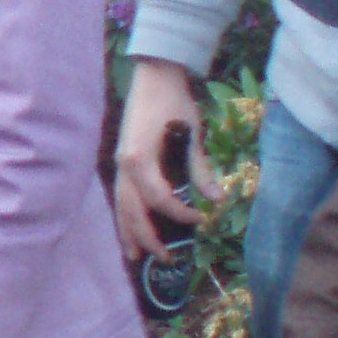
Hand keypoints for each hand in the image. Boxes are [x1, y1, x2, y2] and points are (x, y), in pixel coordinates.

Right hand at [112, 58, 215, 259]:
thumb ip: (200, 169)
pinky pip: (121, 197)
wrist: (153, 77)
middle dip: (148, 238)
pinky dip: (125, 216)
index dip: (180, 213)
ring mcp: (119, 165)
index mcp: (139, 159)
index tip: (201, 218)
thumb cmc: (174, 103)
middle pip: (132, 212)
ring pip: (120, 208)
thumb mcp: (191, 134)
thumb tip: (217, 199)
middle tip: (167, 260)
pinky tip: (131, 230)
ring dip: (129, 233)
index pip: (159, 199)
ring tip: (137, 257)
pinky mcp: (122, 163)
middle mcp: (124, 166)